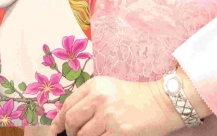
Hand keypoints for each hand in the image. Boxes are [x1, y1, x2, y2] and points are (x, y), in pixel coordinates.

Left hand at [48, 76, 180, 135]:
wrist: (161, 102)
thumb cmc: (134, 97)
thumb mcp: (109, 89)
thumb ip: (88, 99)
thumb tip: (66, 119)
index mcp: (95, 85)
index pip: (68, 105)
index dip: (59, 120)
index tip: (56, 130)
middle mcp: (99, 98)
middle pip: (72, 121)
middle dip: (70, 132)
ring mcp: (108, 115)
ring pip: (83, 135)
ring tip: (95, 134)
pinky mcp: (118, 131)